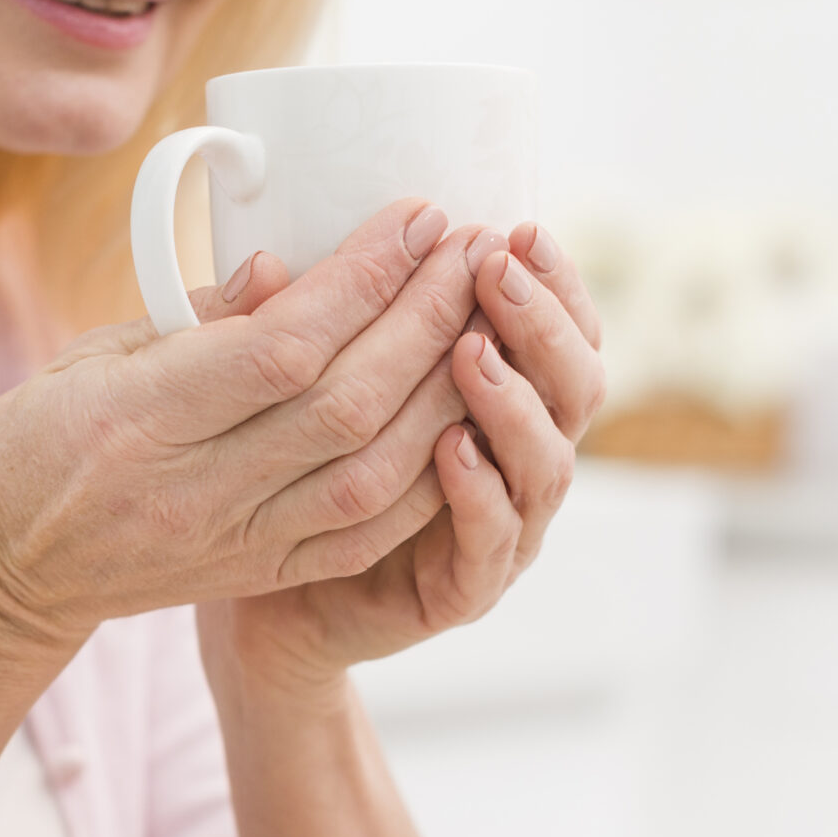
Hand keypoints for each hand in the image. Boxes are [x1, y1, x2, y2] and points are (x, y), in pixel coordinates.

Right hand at [0, 200, 483, 657]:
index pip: (281, 346)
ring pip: (372, 475)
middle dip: (426, 319)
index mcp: (142, 417)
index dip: (365, 278)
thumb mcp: (92, 355)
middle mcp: (196, 489)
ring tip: (483, 317)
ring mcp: (234, 542)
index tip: (418, 215)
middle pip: (345, 405)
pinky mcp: (259, 575)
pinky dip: (428, 474)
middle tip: (474, 247)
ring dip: (443, 392)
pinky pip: (366, 534)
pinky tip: (463, 413)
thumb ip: (198, 317)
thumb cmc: (36, 439)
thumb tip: (291, 267)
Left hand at [205, 222, 606, 693]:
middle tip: (495, 273)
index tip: (513, 229)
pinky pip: (493, 543)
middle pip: (577, 388)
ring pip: (547, 463)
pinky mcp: (465, 590)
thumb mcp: (299, 389)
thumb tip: (260, 261)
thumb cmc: (300, 479)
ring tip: (469, 352)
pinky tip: (452, 448)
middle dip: (542, 325)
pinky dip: (480, 494)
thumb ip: (300, 328)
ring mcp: (503, 531)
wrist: (272, 607)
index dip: (552, 282)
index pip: (562, 332)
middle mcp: (519, 463)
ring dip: (514, 401)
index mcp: (503, 402)